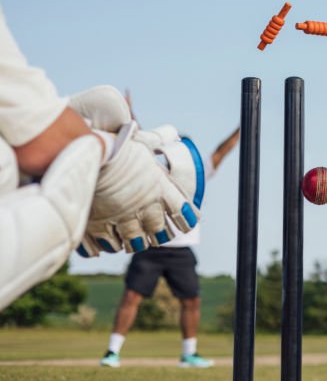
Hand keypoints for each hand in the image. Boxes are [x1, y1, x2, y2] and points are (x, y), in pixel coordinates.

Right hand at [78, 122, 203, 255]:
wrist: (87, 154)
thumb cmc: (117, 146)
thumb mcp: (142, 141)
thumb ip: (157, 139)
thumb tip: (173, 132)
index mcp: (160, 190)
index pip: (181, 211)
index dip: (185, 219)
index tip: (186, 223)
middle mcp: (144, 208)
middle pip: (158, 231)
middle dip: (159, 234)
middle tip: (157, 235)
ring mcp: (120, 220)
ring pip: (133, 242)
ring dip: (134, 243)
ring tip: (132, 242)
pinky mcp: (95, 226)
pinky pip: (102, 246)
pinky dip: (103, 247)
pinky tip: (102, 247)